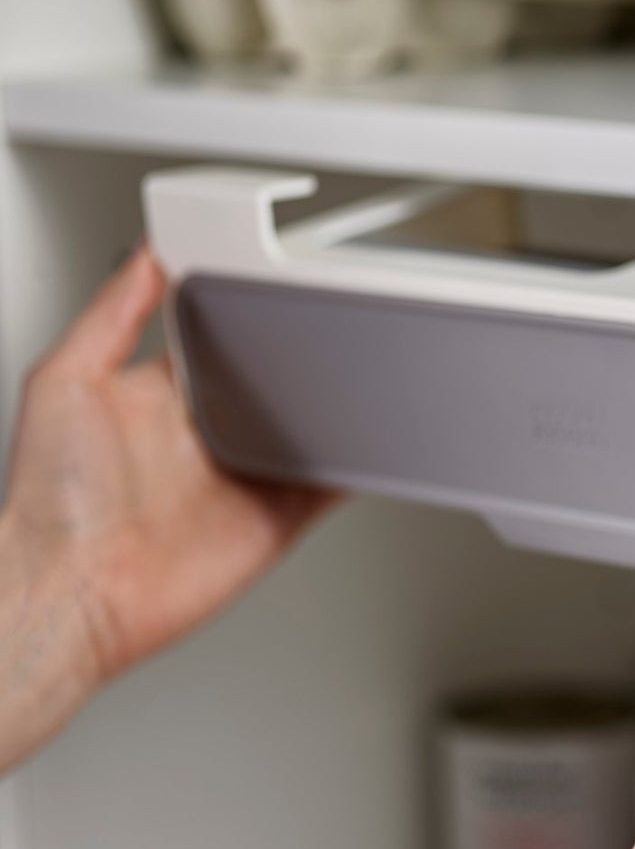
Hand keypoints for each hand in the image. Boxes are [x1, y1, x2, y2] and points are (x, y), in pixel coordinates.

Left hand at [0, 245, 333, 770]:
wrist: (72, 593)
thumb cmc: (49, 503)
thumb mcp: (63, 380)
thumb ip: (111, 314)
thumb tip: (146, 255)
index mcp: (159, 396)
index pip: (219, 339)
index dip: (248, 312)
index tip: (277, 284)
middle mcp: (205, 435)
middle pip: (274, 382)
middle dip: (305, 359)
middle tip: (334, 328)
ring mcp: (244, 478)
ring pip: (309, 430)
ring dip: (337, 410)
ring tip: (367, 377)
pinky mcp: (275, 518)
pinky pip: (329, 487)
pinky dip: (356, 468)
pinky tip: (370, 442)